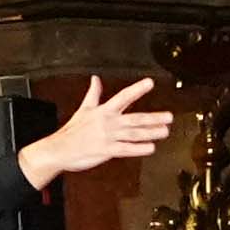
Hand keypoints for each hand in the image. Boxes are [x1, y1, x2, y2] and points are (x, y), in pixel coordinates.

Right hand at [26, 73, 176, 181]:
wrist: (59, 149)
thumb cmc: (72, 131)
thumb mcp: (83, 109)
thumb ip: (93, 93)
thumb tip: (95, 78)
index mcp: (103, 111)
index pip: (123, 96)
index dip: (137, 89)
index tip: (150, 82)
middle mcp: (108, 122)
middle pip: (135, 118)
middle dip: (153, 117)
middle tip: (169, 116)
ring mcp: (108, 137)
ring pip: (134, 134)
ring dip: (151, 133)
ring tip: (165, 131)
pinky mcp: (106, 151)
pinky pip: (126, 150)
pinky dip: (139, 149)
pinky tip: (151, 148)